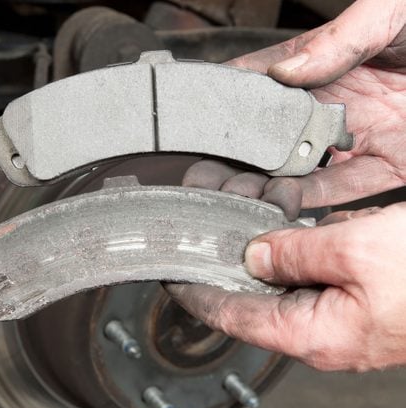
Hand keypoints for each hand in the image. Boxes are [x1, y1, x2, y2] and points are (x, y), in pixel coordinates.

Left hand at [168, 203, 405, 371]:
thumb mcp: (362, 251)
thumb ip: (299, 253)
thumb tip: (257, 255)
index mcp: (315, 333)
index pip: (233, 318)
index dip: (197, 295)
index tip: (170, 276)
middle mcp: (323, 331)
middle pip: (252, 303)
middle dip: (222, 270)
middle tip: (195, 239)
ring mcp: (341, 316)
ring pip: (281, 286)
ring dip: (256, 258)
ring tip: (227, 227)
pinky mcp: (359, 299)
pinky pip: (310, 276)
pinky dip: (290, 252)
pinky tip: (278, 229)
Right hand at [185, 0, 405, 216]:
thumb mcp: (392, 9)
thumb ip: (339, 38)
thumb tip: (287, 72)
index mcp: (330, 62)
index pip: (267, 81)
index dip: (233, 99)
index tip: (202, 119)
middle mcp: (339, 103)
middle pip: (278, 135)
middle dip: (245, 154)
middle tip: (212, 171)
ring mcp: (363, 135)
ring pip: (306, 169)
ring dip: (274, 184)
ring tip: (241, 195)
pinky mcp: (391, 164)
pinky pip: (347, 190)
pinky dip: (316, 202)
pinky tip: (287, 207)